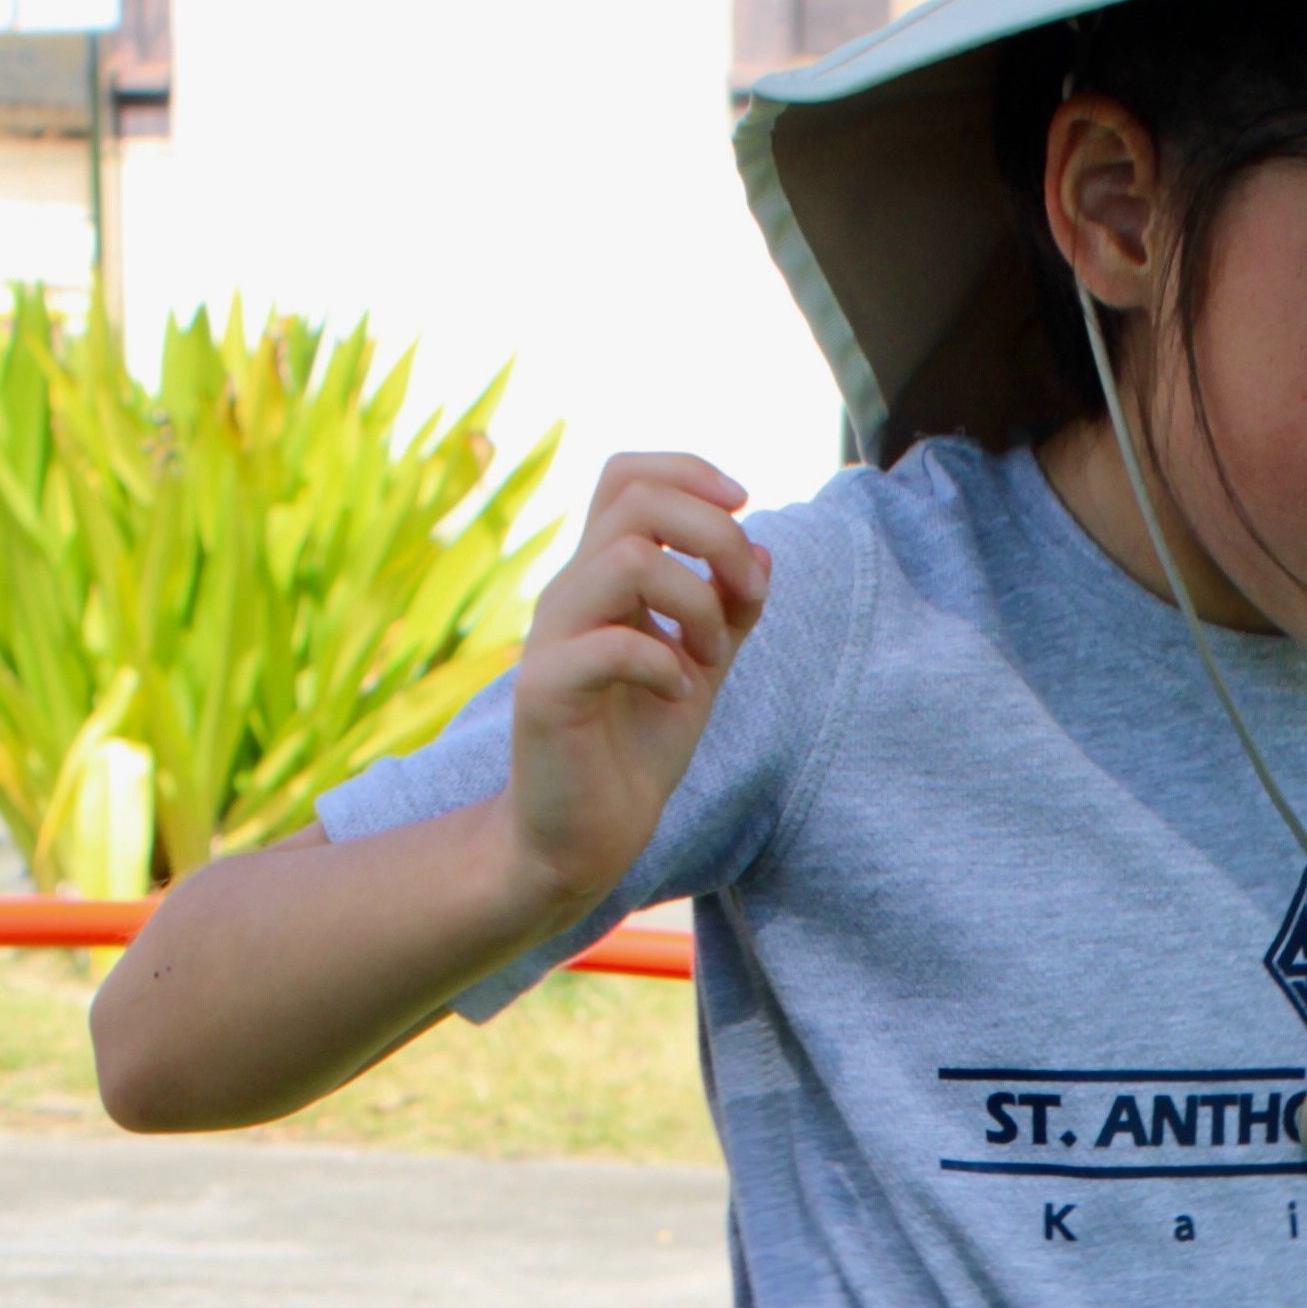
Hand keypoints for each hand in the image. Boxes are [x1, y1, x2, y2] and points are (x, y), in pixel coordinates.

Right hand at [500, 452, 767, 918]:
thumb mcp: (701, 664)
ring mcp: (552, 638)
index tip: (744, 509)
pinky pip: (611, 644)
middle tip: (743, 595)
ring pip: (628, 559)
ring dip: (695, 601)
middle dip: (714, 535)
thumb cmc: (636, 746)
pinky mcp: (545, 691)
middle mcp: (571, 593)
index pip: (628, 477)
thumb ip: (729, 608)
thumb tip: (761, 547)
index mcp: (602, 577)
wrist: (584, 835)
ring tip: (707, 657)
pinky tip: (678, 694)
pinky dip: (665, 662)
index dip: (690, 472)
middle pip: (636, 501)